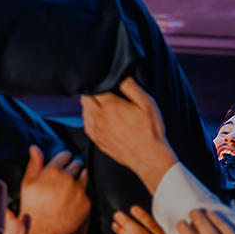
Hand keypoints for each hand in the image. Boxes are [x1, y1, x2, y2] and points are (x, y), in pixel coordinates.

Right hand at [18, 146, 89, 233]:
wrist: (41, 231)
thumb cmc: (32, 207)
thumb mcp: (28, 183)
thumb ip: (34, 164)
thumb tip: (35, 147)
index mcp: (53, 171)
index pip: (66, 155)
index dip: (64, 159)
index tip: (63, 164)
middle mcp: (68, 178)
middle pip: (77, 164)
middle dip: (73, 167)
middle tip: (67, 177)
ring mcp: (79, 191)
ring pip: (85, 176)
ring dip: (80, 178)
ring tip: (71, 188)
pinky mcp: (87, 203)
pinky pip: (88, 192)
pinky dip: (82, 194)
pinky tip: (73, 200)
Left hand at [80, 77, 178, 192]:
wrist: (149, 157)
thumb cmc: (150, 131)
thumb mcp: (147, 103)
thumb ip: (131, 87)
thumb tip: (121, 76)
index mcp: (111, 106)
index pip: (95, 87)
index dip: (98, 82)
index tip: (104, 81)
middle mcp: (100, 118)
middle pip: (85, 99)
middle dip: (92, 92)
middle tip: (102, 91)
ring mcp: (97, 131)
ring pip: (84, 112)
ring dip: (89, 105)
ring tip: (100, 103)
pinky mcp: (98, 141)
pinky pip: (86, 126)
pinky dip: (89, 119)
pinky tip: (98, 118)